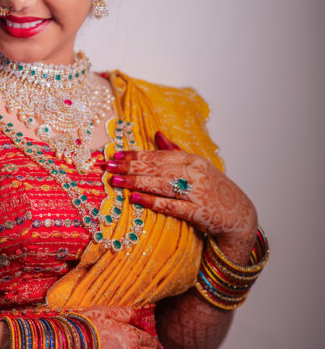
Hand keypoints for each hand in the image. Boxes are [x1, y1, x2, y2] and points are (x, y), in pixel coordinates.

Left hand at [104, 131, 257, 257]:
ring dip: (135, 182)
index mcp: (193, 160)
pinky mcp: (197, 212)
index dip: (136, 155)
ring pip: (160, 185)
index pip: (159, 155)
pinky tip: (135, 198)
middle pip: (156, 168)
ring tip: (115, 180)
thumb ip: (175, 151)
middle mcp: (195, 173)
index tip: (116, 154)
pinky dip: (152, 202)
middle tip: (108, 166)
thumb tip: (157, 134)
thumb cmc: (213, 189)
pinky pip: (171, 205)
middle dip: (130, 167)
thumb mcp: (197, 166)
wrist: (240, 215)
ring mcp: (197, 193)